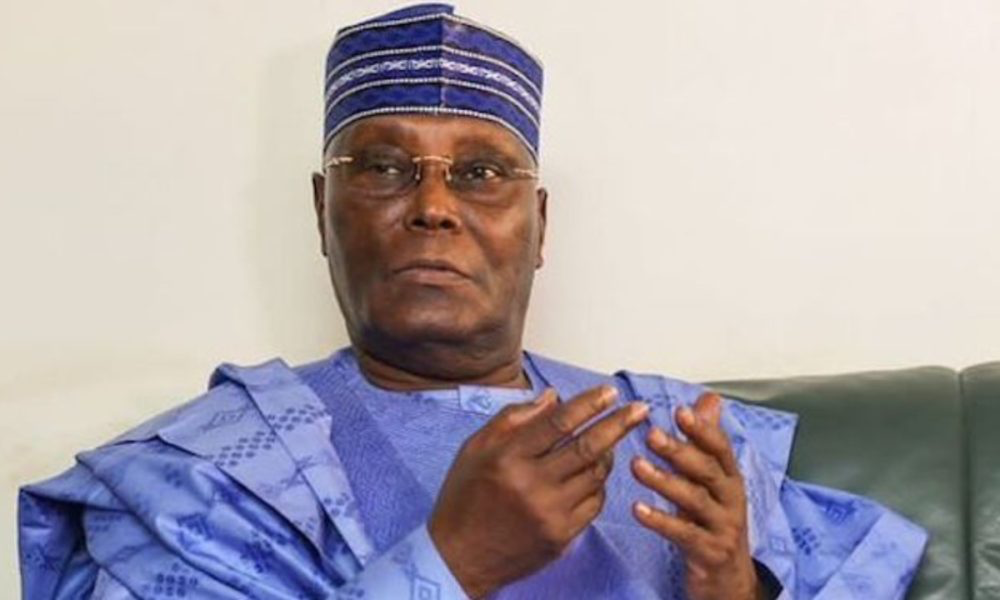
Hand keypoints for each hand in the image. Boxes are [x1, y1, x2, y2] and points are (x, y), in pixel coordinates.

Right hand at [428, 385, 648, 598]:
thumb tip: (553, 397)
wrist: (458, 557)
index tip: (610, 392)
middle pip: (587, 447)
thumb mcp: (475, 448)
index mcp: (508, 458)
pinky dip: (599, 484)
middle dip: (619, 424)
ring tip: (612, 439)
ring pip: (595, 476)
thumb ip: (514, 419)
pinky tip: (595, 473)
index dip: (589, 404)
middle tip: (641, 409)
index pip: (559, 423)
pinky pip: (594, 504)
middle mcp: (532, 486)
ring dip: (609, 453)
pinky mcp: (561, 537)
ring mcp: (550, 514)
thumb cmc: (464, 497)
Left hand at [630, 393, 760, 599]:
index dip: (702, 429)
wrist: (729, 579)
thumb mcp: (714, 481)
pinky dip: (661, 520)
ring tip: (636, 466)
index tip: (679, 411)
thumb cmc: (714, 521)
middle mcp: (730, 499)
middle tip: (651, 435)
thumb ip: (707, 440)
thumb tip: (709, 399)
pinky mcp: (709, 552)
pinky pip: (684, 534)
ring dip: (665, 481)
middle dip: (680, 451)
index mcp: (729, 477)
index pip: (720, 448)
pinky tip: (637, 509)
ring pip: (695, 500)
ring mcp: (722, 526)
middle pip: (707, 470)